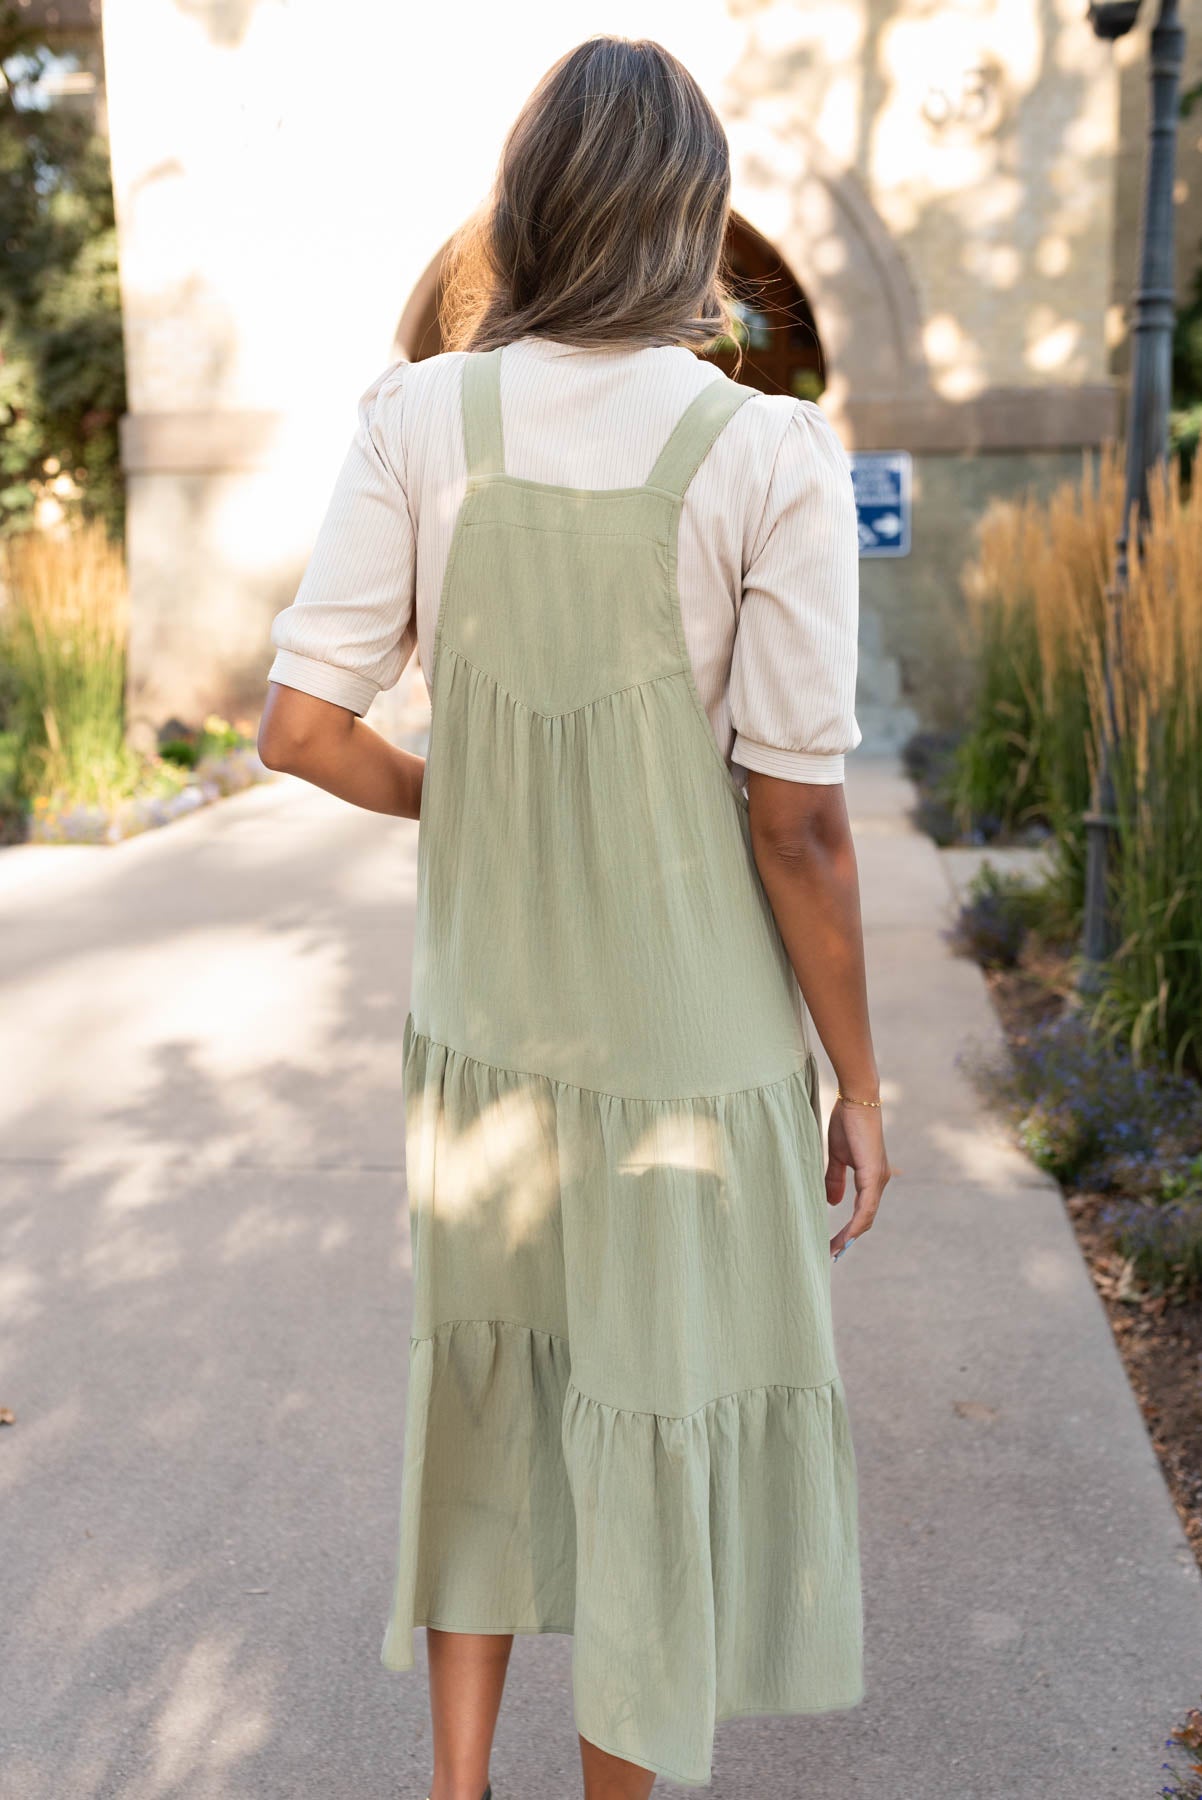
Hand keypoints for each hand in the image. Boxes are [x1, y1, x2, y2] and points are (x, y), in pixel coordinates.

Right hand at [826, 1098, 891, 1258]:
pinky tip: (847, 1235)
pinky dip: (857, 1222)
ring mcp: (878, 1178)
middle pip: (865, 1220)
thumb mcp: (837, 1156)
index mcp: (870, 1178)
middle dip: (848, 1239)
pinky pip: (866, 1206)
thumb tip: (832, 1203)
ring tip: (834, 1250)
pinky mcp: (873, 1173)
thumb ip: (835, 1179)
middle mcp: (878, 1181)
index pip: (862, 1212)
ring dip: (851, 1236)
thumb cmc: (847, 1123)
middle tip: (830, 1255)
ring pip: (867, 1217)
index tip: (832, 1244)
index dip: (849, 1230)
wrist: (856, 1100)